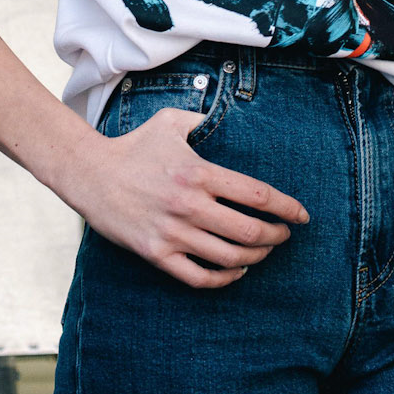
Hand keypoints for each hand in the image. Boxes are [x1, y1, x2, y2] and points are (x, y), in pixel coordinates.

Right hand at [64, 107, 308, 289]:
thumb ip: (203, 119)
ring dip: (255, 256)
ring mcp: (173, 233)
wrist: (91, 174)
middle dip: (276, 236)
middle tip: (285, 235)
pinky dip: (225, 279)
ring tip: (264, 251)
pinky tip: (236, 270)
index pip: (257, 195)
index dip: (287, 208)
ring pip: (229, 257)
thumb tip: (230, 115)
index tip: (302, 215)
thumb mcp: (171, 122)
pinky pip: (199, 278)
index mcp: (198, 172)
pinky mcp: (157, 254)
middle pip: (249, 231)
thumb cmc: (134, 146)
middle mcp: (189, 205)